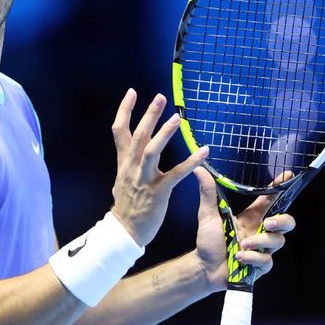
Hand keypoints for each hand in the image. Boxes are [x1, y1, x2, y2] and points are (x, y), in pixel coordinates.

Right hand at [110, 89, 208, 245]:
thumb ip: (128, 163)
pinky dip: (191, 162)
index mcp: (124, 163)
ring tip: (176, 118)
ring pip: (152, 151)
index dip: (125, 110)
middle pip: (138, 136)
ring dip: (164, 133)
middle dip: (149, 115)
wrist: (125, 231)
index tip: (133, 92)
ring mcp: (144, 179)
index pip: (119, 130)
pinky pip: (177, 174)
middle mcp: (132, 167)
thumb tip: (130, 152)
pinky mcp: (159, 192)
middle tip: (160, 97)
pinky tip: (204, 151)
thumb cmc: (127, 206)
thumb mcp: (122, 179)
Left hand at [192, 168, 295, 290]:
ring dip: (260, 242)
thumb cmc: (208, 241)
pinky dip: (253, 258)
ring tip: (242, 244)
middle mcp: (259, 232)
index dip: (280, 188)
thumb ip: (208, 193)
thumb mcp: (208, 215)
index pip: (270, 200)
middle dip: (282, 221)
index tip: (287, 175)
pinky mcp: (259, 266)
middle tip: (269, 223)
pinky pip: (266, 261)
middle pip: (287, 222)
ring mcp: (262, 249)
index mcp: (251, 217)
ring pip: (278, 242)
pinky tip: (240, 258)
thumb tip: (199, 169)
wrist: (203, 268)